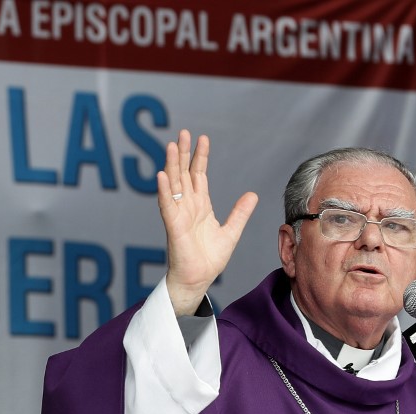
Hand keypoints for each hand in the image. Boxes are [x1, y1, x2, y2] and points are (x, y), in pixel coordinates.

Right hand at [158, 130, 258, 315]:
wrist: (199, 280)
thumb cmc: (209, 259)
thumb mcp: (231, 232)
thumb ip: (239, 213)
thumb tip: (252, 194)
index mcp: (200, 206)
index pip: (198, 175)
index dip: (200, 157)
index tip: (203, 138)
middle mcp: (187, 207)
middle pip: (183, 174)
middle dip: (184, 153)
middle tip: (183, 132)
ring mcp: (178, 215)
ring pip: (173, 185)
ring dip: (172, 165)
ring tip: (172, 146)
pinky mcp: (173, 227)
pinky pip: (167, 206)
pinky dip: (164, 191)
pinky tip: (163, 175)